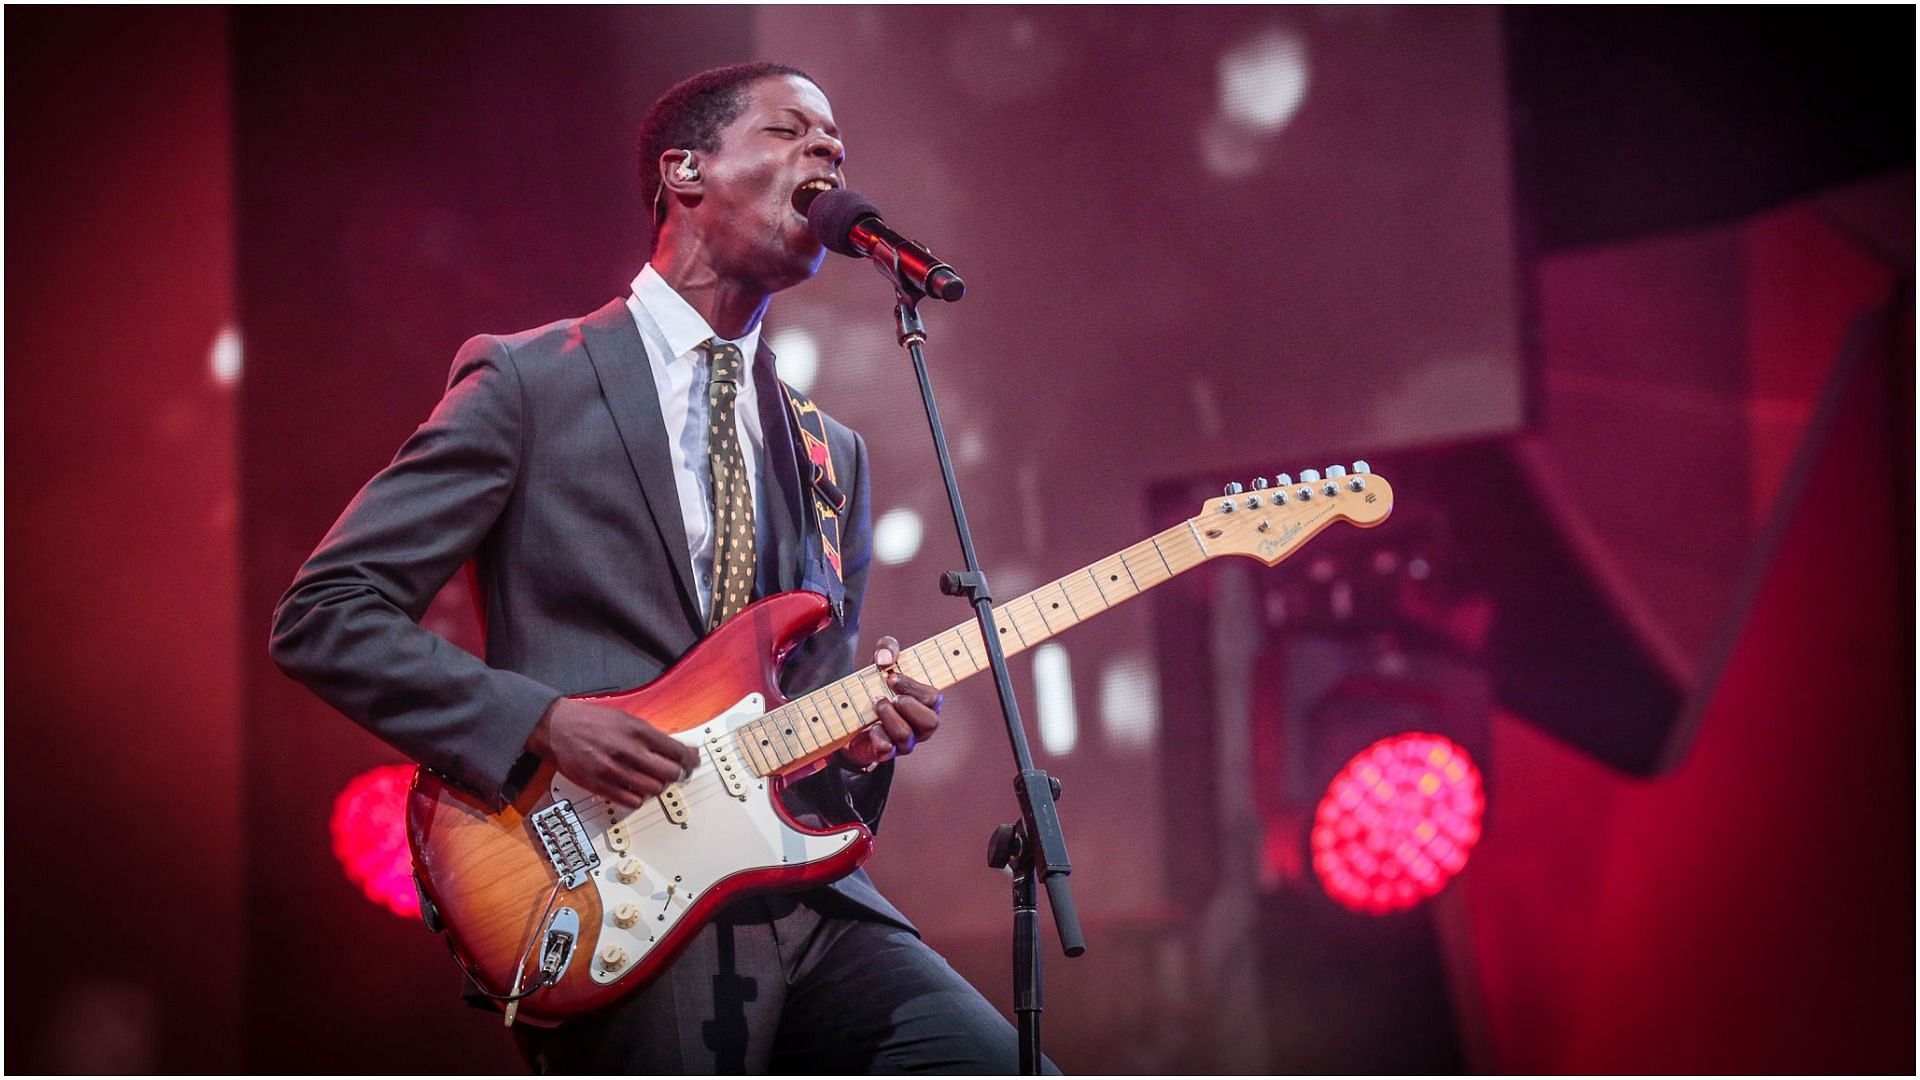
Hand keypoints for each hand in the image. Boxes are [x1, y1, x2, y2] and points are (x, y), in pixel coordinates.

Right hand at [527, 697, 699, 804]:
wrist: (556, 727)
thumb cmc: (590, 720)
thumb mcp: (625, 718)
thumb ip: (650, 734)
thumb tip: (676, 748)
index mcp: (637, 731)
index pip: (676, 751)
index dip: (689, 759)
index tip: (692, 762)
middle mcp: (628, 751)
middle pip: (669, 773)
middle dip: (677, 774)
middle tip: (676, 773)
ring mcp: (614, 770)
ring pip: (653, 789)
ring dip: (658, 786)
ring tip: (653, 780)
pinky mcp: (600, 786)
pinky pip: (632, 801)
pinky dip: (639, 798)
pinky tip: (636, 789)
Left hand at [840, 636, 941, 770]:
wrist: (850, 714)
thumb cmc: (876, 685)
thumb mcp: (880, 661)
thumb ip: (887, 648)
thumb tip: (885, 659)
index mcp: (927, 703)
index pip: (934, 698)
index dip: (914, 687)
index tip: (891, 677)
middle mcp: (921, 726)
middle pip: (931, 722)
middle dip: (907, 705)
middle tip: (887, 695)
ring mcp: (906, 742)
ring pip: (906, 735)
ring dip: (888, 716)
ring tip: (876, 704)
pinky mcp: (887, 753)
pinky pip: (887, 750)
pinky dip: (877, 735)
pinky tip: (870, 726)